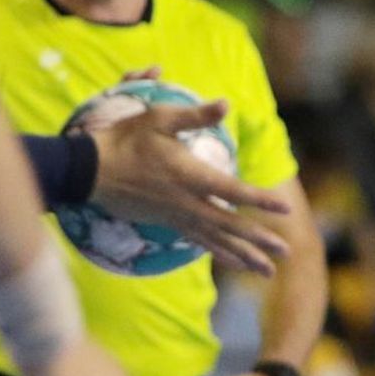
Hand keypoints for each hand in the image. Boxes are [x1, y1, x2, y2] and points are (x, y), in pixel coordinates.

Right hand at [89, 100, 289, 275]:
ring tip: (268, 272)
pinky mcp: (167, 222)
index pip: (233, 191)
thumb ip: (196, 115)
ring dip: (244, 255)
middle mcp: (187, 202)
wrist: (89, 171)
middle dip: (259, 239)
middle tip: (285, 252)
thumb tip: (226, 103)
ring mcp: (176, 216)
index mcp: (190, 177)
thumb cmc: (126, 140)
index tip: (285, 210)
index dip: (260, 201)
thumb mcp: (160, 118)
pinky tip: (234, 262)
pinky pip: (200, 242)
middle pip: (230, 225)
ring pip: (216, 240)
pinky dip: (220, 253)